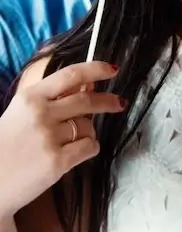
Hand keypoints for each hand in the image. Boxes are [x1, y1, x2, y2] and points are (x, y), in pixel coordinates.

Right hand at [0, 61, 124, 218]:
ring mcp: (48, 138)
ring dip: (88, 132)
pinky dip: (89, 149)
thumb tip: (87, 84)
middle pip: (87, 100)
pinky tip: (77, 153)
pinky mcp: (56, 162)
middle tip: (119, 103)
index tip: (112, 70)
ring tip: (71, 142)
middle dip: (108, 101)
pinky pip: (89, 147)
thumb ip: (51, 98)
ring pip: (88, 126)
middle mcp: (40, 113)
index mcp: (30, 97)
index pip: (71, 74)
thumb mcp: (21, 112)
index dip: (95, 69)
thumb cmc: (6, 146)